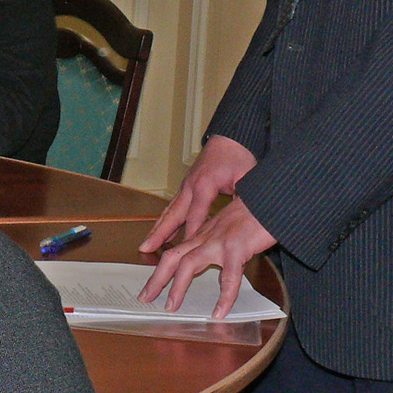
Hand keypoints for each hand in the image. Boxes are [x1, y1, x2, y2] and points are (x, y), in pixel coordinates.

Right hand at [139, 135, 258, 255]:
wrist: (231, 137)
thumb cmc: (239, 155)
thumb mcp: (247, 178)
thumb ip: (243, 201)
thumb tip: (246, 221)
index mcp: (205, 185)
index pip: (196, 216)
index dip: (191, 236)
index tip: (186, 254)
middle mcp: (190, 186)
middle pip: (173, 215)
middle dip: (159, 234)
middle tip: (146, 249)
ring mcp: (186, 186)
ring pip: (169, 211)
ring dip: (157, 229)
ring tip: (146, 245)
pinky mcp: (187, 186)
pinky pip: (173, 207)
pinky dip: (165, 221)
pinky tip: (161, 234)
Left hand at [139, 197, 276, 317]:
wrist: (272, 200)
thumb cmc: (256, 214)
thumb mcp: (230, 229)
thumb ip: (221, 246)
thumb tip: (220, 268)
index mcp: (203, 233)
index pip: (175, 252)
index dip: (160, 269)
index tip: (150, 286)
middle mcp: (206, 237)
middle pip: (172, 257)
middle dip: (156, 279)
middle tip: (145, 298)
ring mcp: (219, 242)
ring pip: (189, 264)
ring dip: (178, 288)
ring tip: (171, 308)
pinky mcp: (238, 249)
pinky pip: (229, 278)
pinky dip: (224, 297)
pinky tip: (219, 313)